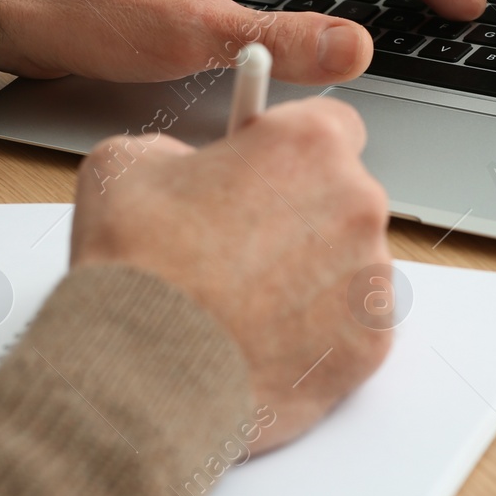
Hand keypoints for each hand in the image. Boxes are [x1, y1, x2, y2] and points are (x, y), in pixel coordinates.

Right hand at [69, 97, 392, 449]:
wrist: (142, 369)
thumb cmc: (138, 270)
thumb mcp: (127, 165)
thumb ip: (179, 153)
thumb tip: (186, 169)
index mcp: (306, 145)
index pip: (331, 126)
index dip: (292, 151)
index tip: (269, 170)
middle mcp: (354, 203)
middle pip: (341, 198)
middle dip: (298, 217)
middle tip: (237, 245)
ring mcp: (368, 278)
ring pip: (347, 265)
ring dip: (308, 275)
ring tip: (241, 300)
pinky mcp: (369, 345)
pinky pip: (350, 327)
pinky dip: (316, 333)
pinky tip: (262, 337)